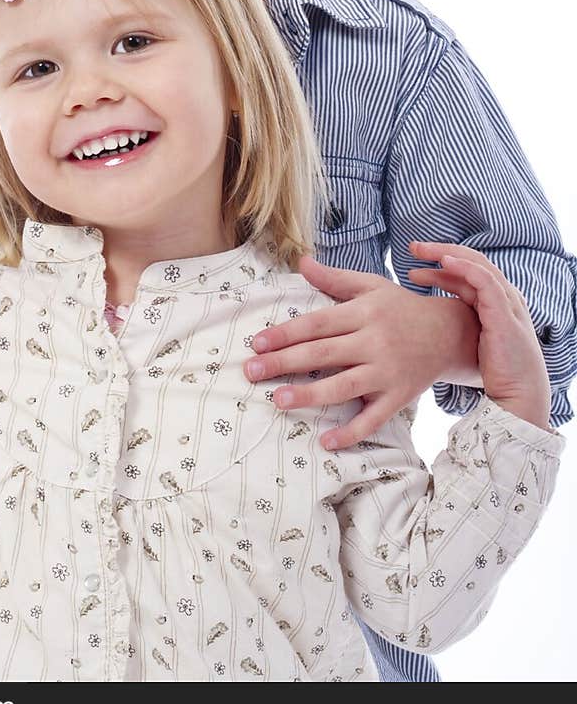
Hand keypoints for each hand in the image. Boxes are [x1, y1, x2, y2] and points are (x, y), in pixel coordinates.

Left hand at [243, 255, 477, 448]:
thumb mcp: (371, 285)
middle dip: (285, 363)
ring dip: (311, 395)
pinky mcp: (399, 397)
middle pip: (324, 353)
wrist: (451, 333)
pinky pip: (373, 418)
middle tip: (252, 371)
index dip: (286, 333)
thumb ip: (334, 278)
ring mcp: (387, 371)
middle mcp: (374, 342)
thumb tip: (301, 261)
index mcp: (363, 313)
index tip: (257, 343)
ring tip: (278, 400)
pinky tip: (326, 441)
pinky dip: (351, 431)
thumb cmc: (401, 307)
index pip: (317, 324)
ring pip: (345, 386)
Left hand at [407, 241, 550, 429]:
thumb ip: (450, 329)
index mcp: (493, 304)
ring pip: (477, 264)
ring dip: (446, 254)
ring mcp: (505, 303)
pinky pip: (486, 280)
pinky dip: (465, 268)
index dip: (439, 268)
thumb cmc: (488, 374)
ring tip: (418, 252)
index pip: (466, 275)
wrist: (515, 398)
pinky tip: (444, 262)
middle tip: (412, 248)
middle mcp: (502, 298)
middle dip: (440, 252)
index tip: (411, 270)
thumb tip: (414, 330)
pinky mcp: (505, 313)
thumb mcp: (465, 343)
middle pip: (471, 262)